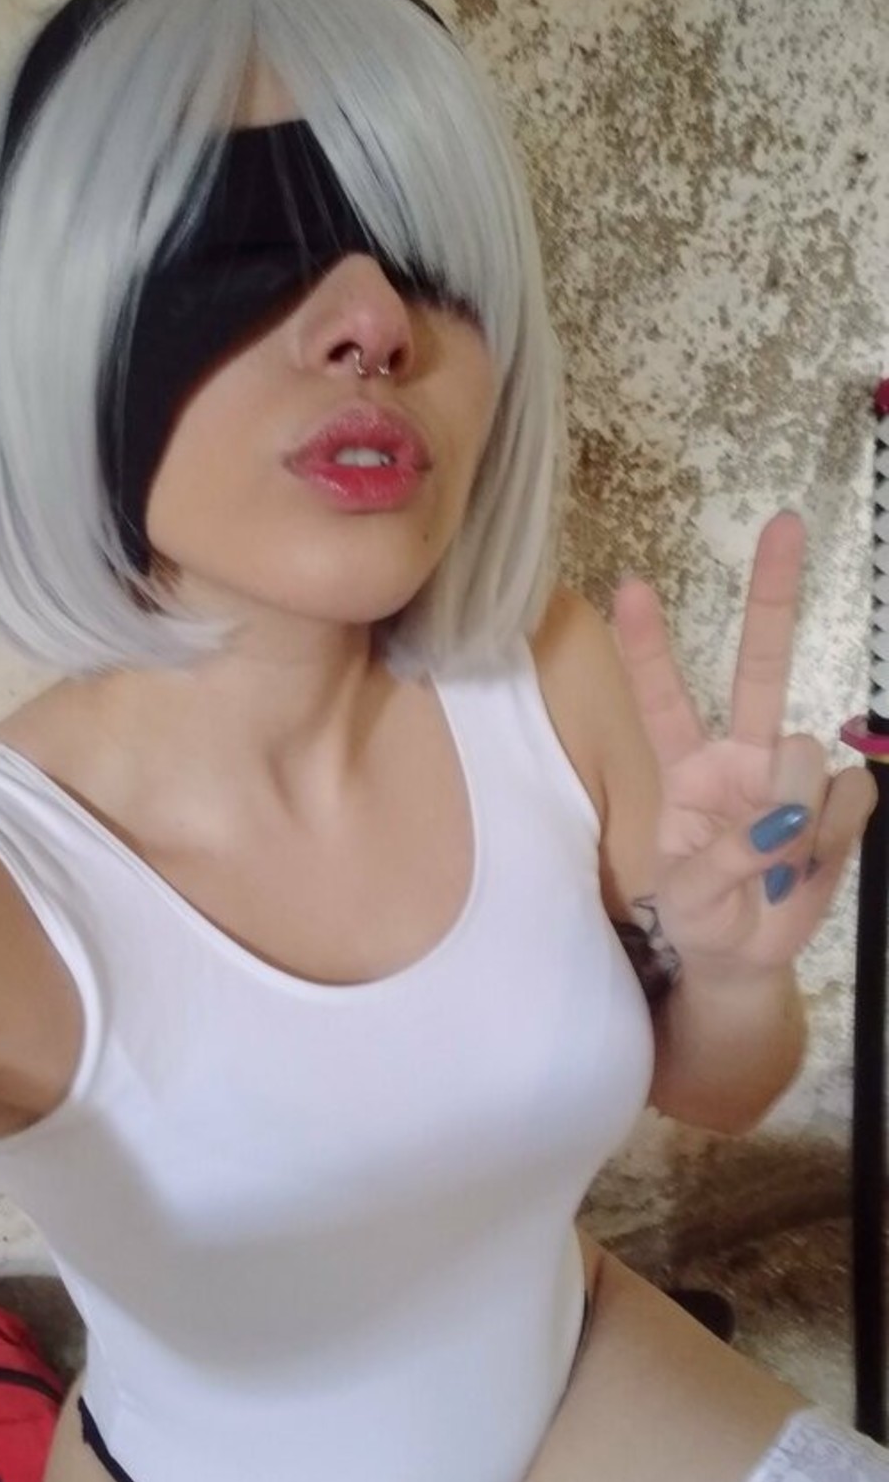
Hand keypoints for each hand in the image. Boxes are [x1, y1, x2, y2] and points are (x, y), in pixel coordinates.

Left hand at [611, 511, 876, 979]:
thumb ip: (724, 858)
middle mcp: (743, 756)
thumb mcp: (686, 895)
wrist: (743, 956)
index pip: (664, 700)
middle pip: (761, 666)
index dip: (650, 647)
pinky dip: (831, 834)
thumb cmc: (700, 915)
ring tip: (775, 868)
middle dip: (772, 595)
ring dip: (791, 816)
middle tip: (784, 524)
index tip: (631, 587)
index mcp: (689, 768)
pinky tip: (810, 864)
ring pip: (804, 754)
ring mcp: (793, 776)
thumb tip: (782, 826)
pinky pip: (849, 793)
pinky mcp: (838, 805)